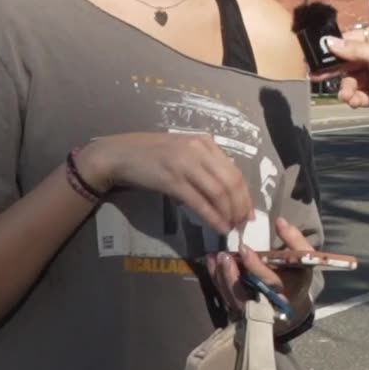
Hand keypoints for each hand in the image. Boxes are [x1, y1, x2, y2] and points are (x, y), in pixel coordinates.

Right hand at [77, 133, 254, 234]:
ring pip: (218, 192)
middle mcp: (199, 149)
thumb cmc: (151, 155)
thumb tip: (227, 191)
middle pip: (231, 182)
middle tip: (242, 224)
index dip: (246, 195)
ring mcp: (185, 163)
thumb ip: (205, 165)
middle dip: (241, 206)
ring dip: (229, 213)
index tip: (249, 212)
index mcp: (205, 142)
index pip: (235, 171)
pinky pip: (199, 201)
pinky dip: (212, 216)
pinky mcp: (171, 180)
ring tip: (231, 227)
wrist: (119, 155)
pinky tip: (218, 226)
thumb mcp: (184, 153)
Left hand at [208, 217, 318, 329]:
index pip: (269, 281)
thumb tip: (279, 221)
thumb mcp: (304, 256)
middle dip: (232, 276)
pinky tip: (212, 263)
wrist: (294, 300)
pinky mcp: (241, 308)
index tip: (243, 248)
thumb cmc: (297, 274)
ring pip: (233, 298)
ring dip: (221, 278)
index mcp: (285, 290)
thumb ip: (294, 239)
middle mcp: (267, 304)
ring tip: (214, 257)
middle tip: (223, 256)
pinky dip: (217, 280)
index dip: (255, 266)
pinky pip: (226, 296)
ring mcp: (252, 309)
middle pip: (246, 295)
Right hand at [324, 25, 368, 128]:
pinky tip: (355, 102)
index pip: (349, 40)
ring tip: (348, 96)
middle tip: (314, 77)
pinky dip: (354, 98)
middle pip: (346, 61)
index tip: (314, 56)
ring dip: (346, 88)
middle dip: (334, 71)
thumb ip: (356, 52)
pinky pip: (358, 95)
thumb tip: (330, 42)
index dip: (332, 48)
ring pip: (350, 80)